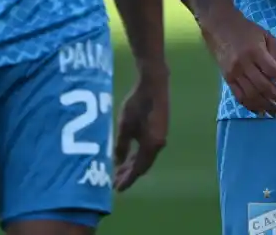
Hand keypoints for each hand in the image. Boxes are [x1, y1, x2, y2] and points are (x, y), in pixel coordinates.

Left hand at [113, 71, 169, 191]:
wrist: (154, 85)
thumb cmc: (137, 104)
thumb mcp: (124, 126)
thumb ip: (121, 146)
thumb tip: (118, 162)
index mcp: (151, 146)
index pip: (138, 169)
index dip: (127, 180)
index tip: (117, 189)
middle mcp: (159, 145)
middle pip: (143, 165)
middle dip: (129, 174)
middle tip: (115, 181)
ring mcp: (161, 137)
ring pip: (145, 157)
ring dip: (133, 164)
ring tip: (119, 170)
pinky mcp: (159, 130)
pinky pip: (148, 148)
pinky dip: (137, 154)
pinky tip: (128, 154)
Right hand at [202, 10, 275, 116]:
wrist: (220, 27)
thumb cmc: (247, 30)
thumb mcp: (266, 35)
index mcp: (255, 51)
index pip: (273, 71)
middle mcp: (244, 64)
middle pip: (263, 86)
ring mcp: (234, 73)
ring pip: (252, 95)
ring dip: (267, 107)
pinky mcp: (227, 79)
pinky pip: (239, 96)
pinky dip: (251, 106)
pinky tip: (261, 112)